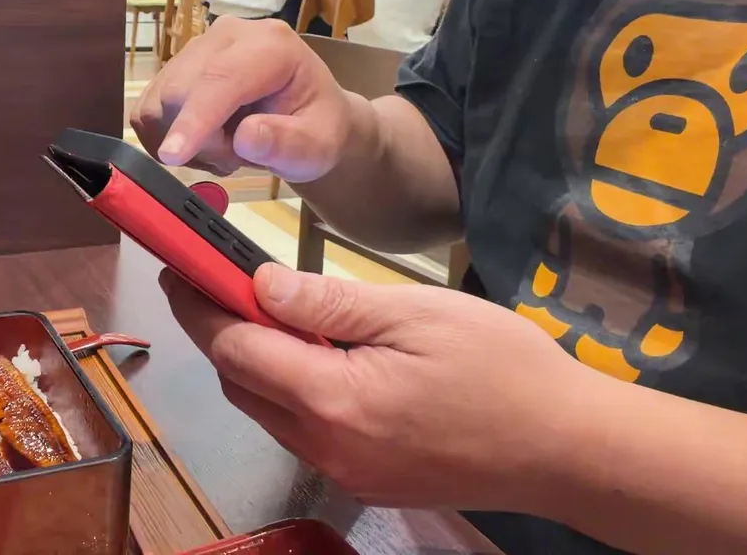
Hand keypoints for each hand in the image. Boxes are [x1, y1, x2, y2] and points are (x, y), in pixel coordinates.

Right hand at [130, 17, 353, 180]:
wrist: (307, 117)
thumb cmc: (317, 129)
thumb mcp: (318, 146)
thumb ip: (289, 143)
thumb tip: (246, 135)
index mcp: (271, 45)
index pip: (221, 79)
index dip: (195, 119)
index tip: (172, 155)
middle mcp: (227, 36)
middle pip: (180, 91)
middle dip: (201, 141)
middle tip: (236, 159)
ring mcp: (196, 48)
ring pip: (158, 104)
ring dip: (186, 142)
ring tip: (225, 148)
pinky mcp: (174, 67)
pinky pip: (148, 111)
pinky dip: (168, 137)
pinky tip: (204, 141)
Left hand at [159, 263, 596, 511]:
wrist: (568, 449)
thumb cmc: (503, 367)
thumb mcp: (416, 313)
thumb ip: (328, 304)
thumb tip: (258, 285)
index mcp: (333, 401)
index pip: (234, 348)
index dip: (198, 303)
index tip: (178, 265)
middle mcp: (325, 447)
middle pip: (239, 384)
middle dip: (219, 330)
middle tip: (219, 278)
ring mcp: (345, 472)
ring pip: (266, 411)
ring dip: (254, 362)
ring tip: (270, 310)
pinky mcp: (365, 481)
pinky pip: (302, 433)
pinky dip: (290, 391)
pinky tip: (318, 359)